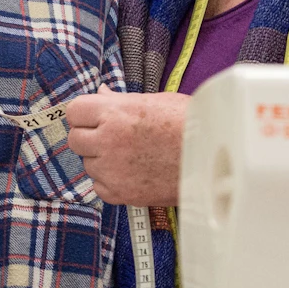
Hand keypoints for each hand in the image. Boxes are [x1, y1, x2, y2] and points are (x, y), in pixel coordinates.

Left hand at [65, 89, 188, 206]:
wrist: (214, 160)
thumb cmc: (191, 125)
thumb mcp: (156, 101)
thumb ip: (121, 100)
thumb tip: (101, 94)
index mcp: (116, 112)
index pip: (74, 111)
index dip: (85, 114)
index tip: (94, 118)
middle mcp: (108, 141)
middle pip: (75, 140)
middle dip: (90, 138)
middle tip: (112, 138)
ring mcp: (113, 169)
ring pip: (88, 164)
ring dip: (102, 161)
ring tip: (131, 156)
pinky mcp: (121, 193)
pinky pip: (100, 186)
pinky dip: (111, 182)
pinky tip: (133, 172)